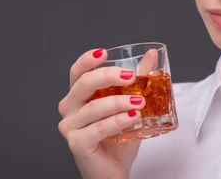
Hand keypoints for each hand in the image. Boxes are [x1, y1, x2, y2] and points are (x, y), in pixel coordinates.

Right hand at [58, 48, 146, 178]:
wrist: (114, 170)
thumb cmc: (119, 137)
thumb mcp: (131, 103)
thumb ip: (139, 79)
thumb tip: (151, 55)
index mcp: (78, 95)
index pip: (77, 71)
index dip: (88, 60)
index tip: (105, 53)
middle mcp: (70, 108)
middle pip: (83, 84)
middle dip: (108, 76)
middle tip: (131, 77)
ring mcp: (70, 126)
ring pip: (93, 107)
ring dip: (119, 101)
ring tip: (140, 102)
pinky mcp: (77, 143)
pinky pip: (97, 128)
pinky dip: (117, 121)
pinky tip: (133, 117)